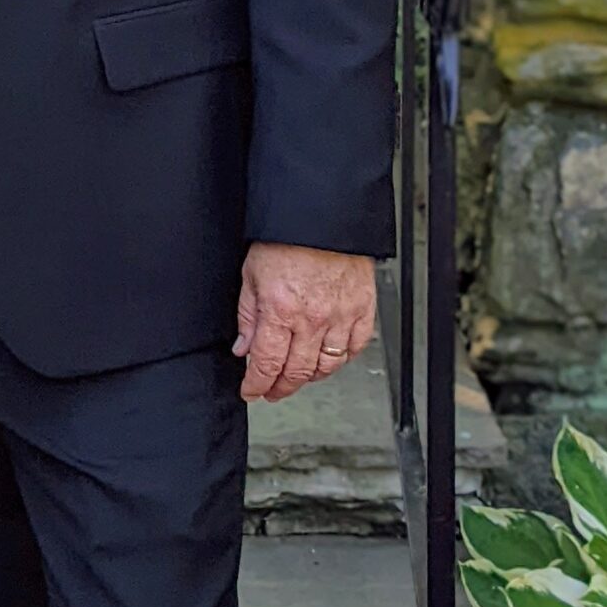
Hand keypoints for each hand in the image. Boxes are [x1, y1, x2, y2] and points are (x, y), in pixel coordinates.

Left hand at [234, 241, 375, 402]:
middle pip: (297, 372)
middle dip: (280, 387)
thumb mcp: (251, 274)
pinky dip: (341, 360)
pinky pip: (355, 348)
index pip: (267, 364)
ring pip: (327, 366)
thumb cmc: (287, 238)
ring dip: (309, 377)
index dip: (257, 384)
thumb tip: (243, 348)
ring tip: (297, 377)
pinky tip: (329, 359)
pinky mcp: (363, 309)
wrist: (323, 215)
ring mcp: (341, 316)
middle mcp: (313, 319)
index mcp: (280, 310)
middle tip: (272, 390)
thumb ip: (247, 316)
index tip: (252, 391)